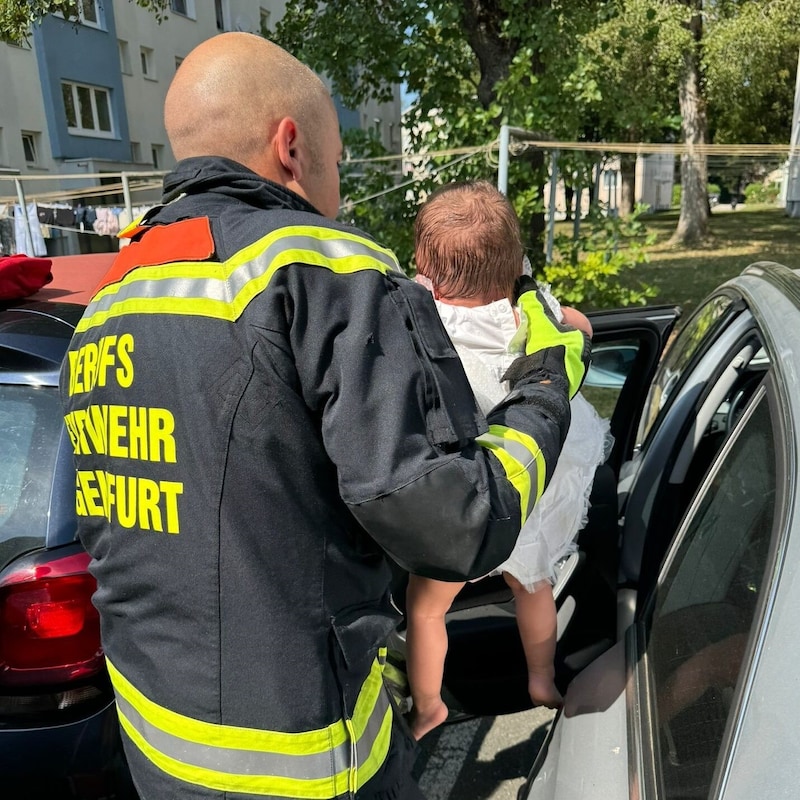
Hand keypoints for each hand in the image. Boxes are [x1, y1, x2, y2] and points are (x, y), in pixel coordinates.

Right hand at [513, 277, 590, 397]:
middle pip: (564, 341)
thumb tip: (526, 283)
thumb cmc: (546, 348)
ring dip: (548, 354)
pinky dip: (545, 367)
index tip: (542, 323)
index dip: (555, 321)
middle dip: (550, 338)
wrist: (542, 382)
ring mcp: (575, 373)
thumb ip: (533, 301)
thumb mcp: (538, 320)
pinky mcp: (564, 386)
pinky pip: (555, 371)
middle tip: (534, 338)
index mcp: (581, 338)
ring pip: (560, 357)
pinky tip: (532, 366)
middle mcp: (582, 356)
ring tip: (530, 353)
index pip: (571, 323)